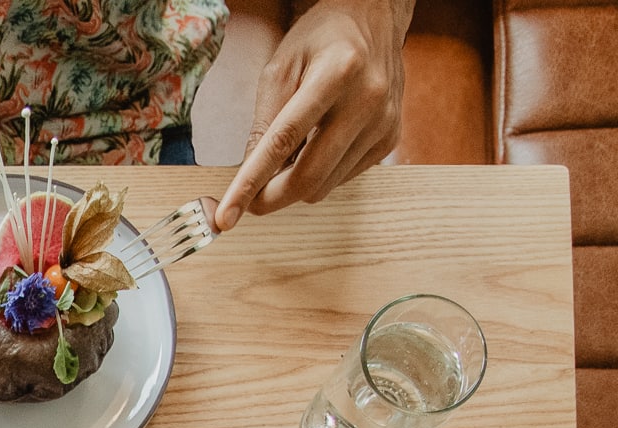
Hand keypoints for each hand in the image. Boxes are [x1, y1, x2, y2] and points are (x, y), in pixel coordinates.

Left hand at [214, 0, 410, 229]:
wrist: (374, 21)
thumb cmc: (322, 40)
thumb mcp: (280, 68)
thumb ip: (263, 123)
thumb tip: (249, 176)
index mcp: (337, 73)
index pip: (284, 141)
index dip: (251, 183)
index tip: (227, 215)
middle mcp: (368, 99)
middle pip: (309, 176)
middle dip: (270, 198)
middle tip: (247, 199)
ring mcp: (384, 123)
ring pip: (325, 184)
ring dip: (294, 184)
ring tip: (287, 155)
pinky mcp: (390, 139)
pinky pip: (342, 178)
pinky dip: (319, 174)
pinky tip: (315, 147)